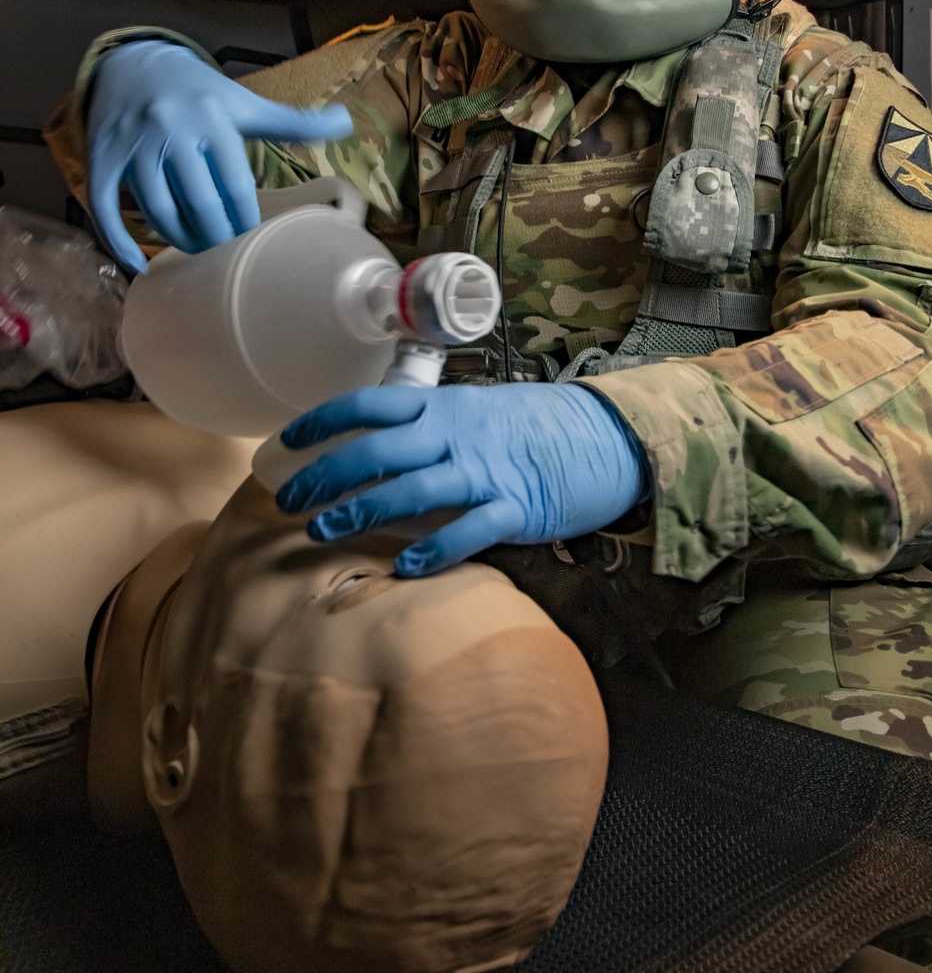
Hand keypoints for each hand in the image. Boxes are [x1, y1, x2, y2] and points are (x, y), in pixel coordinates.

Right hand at [87, 40, 353, 270]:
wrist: (132, 64)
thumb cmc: (199, 93)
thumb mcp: (244, 103)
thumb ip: (292, 121)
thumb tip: (347, 122)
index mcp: (213, 119)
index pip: (235, 184)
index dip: (246, 220)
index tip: (256, 243)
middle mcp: (171, 130)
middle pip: (198, 202)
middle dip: (217, 237)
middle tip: (229, 256)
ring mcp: (133, 145)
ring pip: (158, 210)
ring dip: (180, 240)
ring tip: (200, 253)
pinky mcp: (101, 158)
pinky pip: (106, 208)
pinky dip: (120, 242)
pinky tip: (141, 264)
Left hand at [274, 383, 648, 575]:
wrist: (605, 438)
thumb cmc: (531, 430)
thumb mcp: (475, 416)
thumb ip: (428, 432)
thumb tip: (368, 454)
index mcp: (444, 408)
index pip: (371, 405)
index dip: (324, 422)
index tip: (286, 444)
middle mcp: (458, 436)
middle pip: (379, 450)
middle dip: (327, 476)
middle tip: (289, 503)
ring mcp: (486, 472)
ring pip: (412, 489)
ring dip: (362, 511)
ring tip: (324, 533)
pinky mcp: (515, 508)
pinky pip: (467, 530)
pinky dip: (433, 550)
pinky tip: (403, 567)